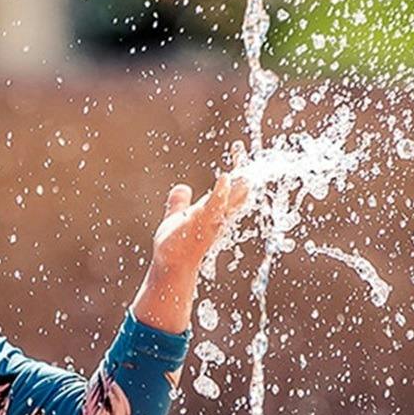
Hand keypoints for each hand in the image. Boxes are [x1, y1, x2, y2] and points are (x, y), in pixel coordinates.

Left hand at [131, 163, 249, 335]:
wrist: (170, 267)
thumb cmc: (175, 247)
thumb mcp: (177, 218)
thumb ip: (180, 203)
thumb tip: (182, 188)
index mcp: (215, 211)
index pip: (232, 186)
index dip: (238, 168)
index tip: (238, 148)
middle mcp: (218, 215)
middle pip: (237, 190)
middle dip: (243, 170)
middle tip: (240, 147)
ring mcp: (212, 220)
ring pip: (231, 199)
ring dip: (237, 182)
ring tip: (240, 163)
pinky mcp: (201, 225)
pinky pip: (215, 207)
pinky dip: (221, 193)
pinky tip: (225, 179)